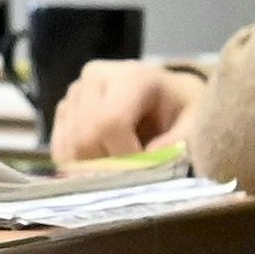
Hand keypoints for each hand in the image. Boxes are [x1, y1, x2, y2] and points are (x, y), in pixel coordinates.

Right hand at [51, 60, 206, 163]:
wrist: (167, 97)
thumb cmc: (183, 112)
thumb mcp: (195, 125)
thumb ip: (177, 144)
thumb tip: (147, 162)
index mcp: (132, 76)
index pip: (109, 122)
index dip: (123, 157)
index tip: (144, 172)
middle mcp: (95, 77)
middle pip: (83, 137)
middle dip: (106, 168)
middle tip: (130, 177)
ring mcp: (74, 93)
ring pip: (68, 147)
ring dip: (91, 170)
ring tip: (119, 168)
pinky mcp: (63, 110)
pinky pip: (59, 149)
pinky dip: (77, 167)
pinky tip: (102, 165)